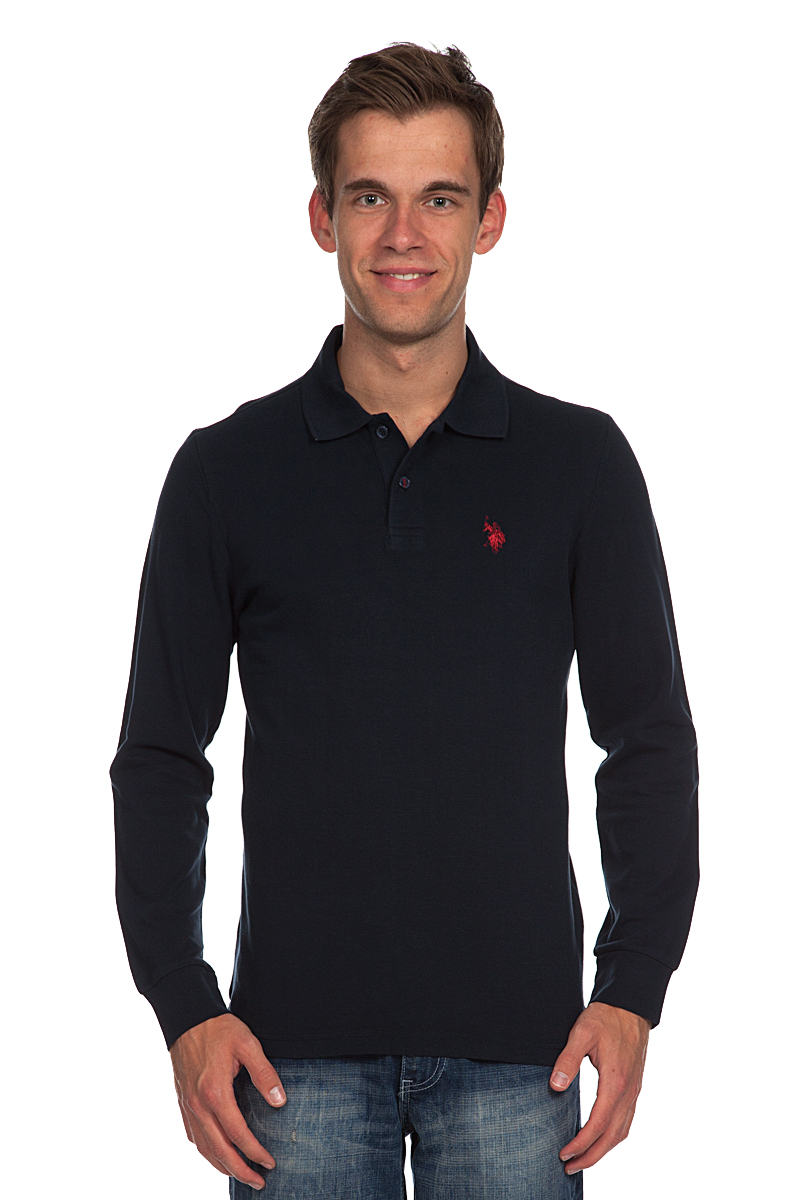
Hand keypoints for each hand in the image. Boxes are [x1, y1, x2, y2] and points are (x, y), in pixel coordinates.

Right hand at [169, 1012, 286, 1190]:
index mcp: (216, 1093)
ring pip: (204, 1148)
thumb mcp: (248, 1044)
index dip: (255, 1152)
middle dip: (240, 1171)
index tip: (270, 1163)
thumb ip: (264, 1073)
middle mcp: (199, 1105)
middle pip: (219, 1150)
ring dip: (223, 1166)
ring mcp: (188, 1106)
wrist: (187, 1019)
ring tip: (241, 1175)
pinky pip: (194, 1137)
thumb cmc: (219, 1029)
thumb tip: (279, 1101)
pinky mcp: (183, 1103)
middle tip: (259, 1182)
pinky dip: (207, 1152)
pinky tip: (218, 1155)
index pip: (238, 1134)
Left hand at [549, 1001, 650, 1174]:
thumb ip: (568, 1060)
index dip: (581, 1143)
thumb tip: (556, 1086)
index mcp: (615, 1081)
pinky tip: (600, 1138)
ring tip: (582, 1159)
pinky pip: (626, 1121)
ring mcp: (634, 1091)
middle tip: (569, 1167)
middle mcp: (628, 1091)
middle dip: (591, 1156)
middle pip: (613, 1137)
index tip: (564, 1153)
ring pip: (622, 1132)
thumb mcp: (581, 1033)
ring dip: (603, 1150)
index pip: (599, 1124)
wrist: (630, 1006)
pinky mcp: (634, 1088)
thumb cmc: (605, 1017)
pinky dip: (613, 1137)